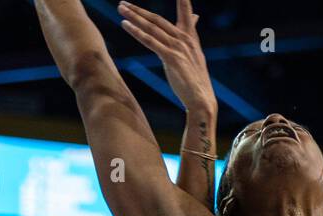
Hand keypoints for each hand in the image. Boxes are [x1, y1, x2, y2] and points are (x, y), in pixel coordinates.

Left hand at [118, 0, 214, 115]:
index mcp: (190, 37)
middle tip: (123, 3)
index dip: (181, 1)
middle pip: (157, 19)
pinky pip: (150, 41)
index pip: (184, 12)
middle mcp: (184, 39)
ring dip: (134, 17)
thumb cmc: (195, 79)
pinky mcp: (171, 58)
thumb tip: (195, 16)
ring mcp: (177, 47)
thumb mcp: (195, 53)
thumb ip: (191, 32)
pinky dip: (137, 32)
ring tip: (121, 9)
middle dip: (139, 10)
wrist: (201, 98)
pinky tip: (126, 25)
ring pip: (152, 28)